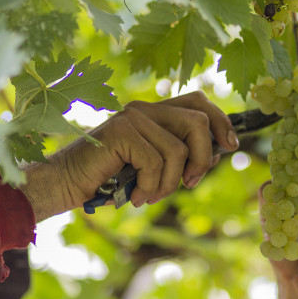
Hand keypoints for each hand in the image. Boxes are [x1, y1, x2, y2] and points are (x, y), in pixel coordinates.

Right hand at [22, 91, 238, 220]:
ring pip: (179, 150)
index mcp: (155, 113)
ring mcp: (132, 117)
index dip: (221, 122)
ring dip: (170, 182)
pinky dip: (150, 186)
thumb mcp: (154, 168)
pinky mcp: (121, 131)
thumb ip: (181, 157)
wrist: (66, 184)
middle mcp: (145, 109)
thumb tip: (218, 154)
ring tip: (151, 195)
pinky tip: (134, 195)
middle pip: (198, 122)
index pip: (199, 102)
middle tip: (189, 183)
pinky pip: (156, 162)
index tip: (231, 146)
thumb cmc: (109, 180)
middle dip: (203, 158)